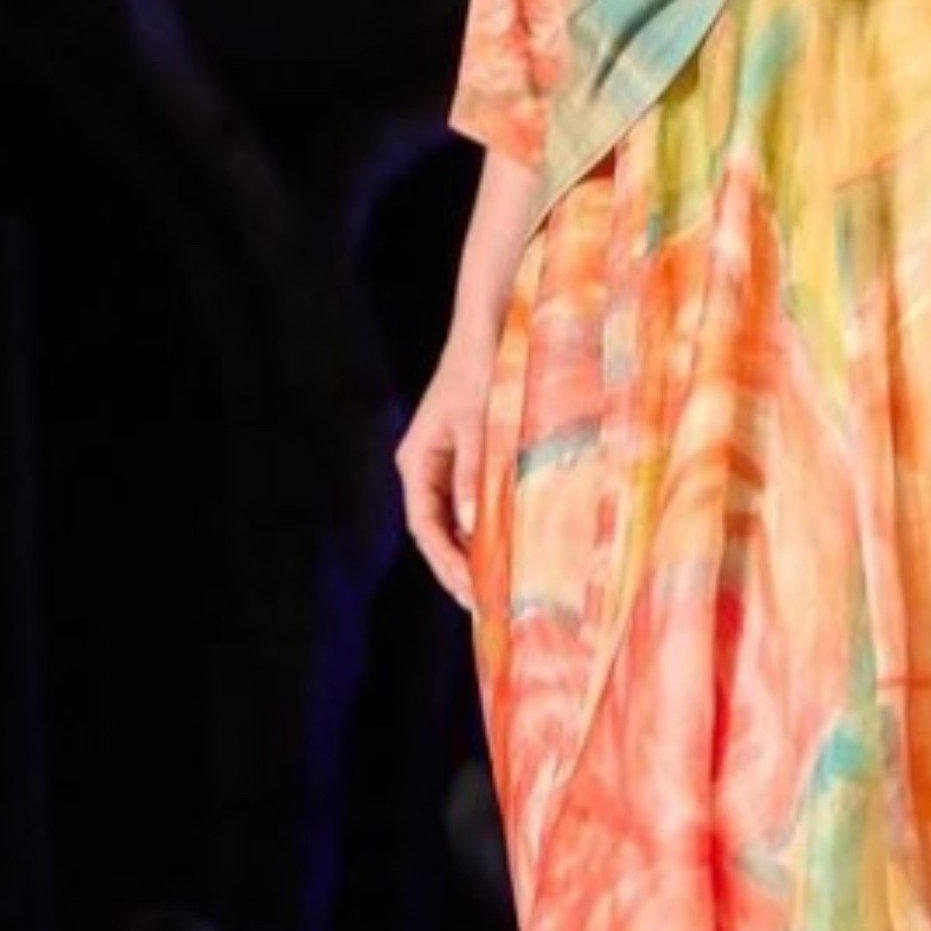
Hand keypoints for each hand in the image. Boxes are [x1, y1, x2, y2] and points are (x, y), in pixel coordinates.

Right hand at [396, 338, 496, 611]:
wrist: (493, 323)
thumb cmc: (482, 365)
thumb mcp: (480, 420)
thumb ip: (476, 471)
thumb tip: (474, 526)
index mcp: (417, 460)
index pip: (425, 526)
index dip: (447, 563)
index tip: (472, 591)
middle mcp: (429, 467)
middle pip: (438, 531)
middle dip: (460, 569)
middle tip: (490, 607)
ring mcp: (452, 463)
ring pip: (459, 522)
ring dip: (477, 554)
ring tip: (502, 589)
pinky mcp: (476, 456)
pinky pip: (480, 503)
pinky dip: (492, 528)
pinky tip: (513, 549)